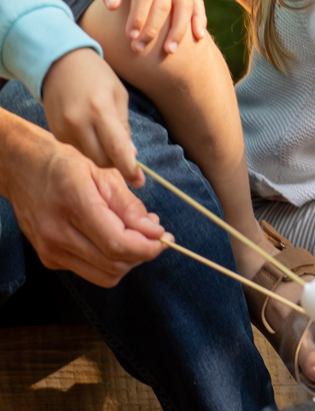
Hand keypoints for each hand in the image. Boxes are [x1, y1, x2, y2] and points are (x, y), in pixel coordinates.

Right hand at [1, 115, 167, 286]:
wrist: (24, 169)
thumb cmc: (67, 164)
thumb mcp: (104, 173)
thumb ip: (129, 205)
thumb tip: (154, 231)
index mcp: (75, 204)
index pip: (117, 243)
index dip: (147, 247)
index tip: (165, 237)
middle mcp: (58, 233)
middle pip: (113, 264)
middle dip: (142, 253)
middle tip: (156, 234)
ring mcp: (50, 250)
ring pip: (104, 275)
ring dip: (129, 261)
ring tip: (139, 236)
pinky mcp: (49, 259)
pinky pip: (90, 271)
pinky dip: (110, 260)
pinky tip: (117, 238)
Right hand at [42, 48, 142, 185]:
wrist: (60, 63)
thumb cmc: (97, 76)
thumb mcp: (119, 95)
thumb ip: (124, 126)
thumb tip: (130, 155)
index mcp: (100, 109)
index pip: (117, 148)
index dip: (129, 168)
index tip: (139, 182)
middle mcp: (79, 121)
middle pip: (102, 159)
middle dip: (116, 162)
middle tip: (126, 156)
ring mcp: (63, 128)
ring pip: (90, 155)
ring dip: (102, 151)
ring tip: (104, 129)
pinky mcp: (55, 132)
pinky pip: (78, 147)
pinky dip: (88, 143)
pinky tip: (89, 125)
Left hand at [87, 0, 205, 53]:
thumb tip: (113, 8)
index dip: (139, 17)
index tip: (130, 37)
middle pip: (167, 1)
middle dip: (156, 28)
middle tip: (141, 48)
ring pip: (186, 2)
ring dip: (180, 28)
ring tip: (170, 51)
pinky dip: (199, 17)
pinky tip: (197, 36)